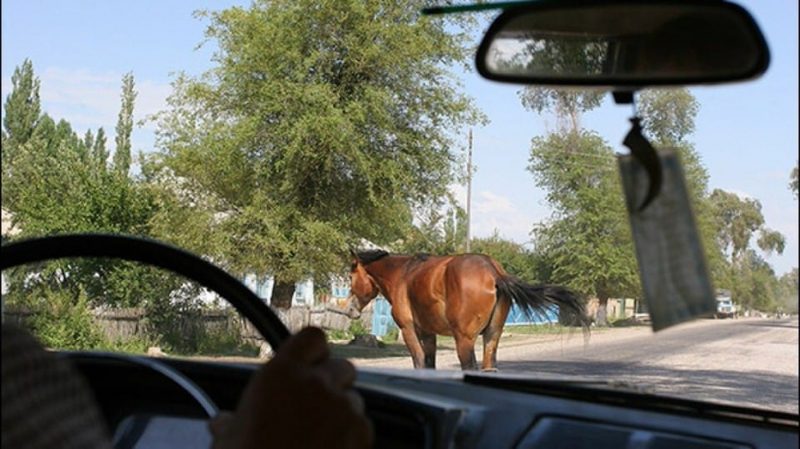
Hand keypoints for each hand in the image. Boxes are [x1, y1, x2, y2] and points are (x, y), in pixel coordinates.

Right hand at [210, 327, 372, 448]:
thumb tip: (224, 423)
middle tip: (316, 408)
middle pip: (341, 367)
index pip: (312, 338)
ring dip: (342, 413)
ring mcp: (341, 406)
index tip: (309, 366)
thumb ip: (231, 422)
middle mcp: (315, 383)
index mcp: (280, 375)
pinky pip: (363, 425)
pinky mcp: (361, 431)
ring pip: (353, 398)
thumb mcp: (228, 439)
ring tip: (321, 437)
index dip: (313, 352)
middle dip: (334, 384)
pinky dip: (353, 436)